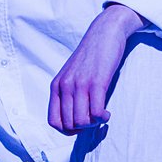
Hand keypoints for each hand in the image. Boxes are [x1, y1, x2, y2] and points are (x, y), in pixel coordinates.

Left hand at [49, 3, 143, 133]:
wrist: (105, 32)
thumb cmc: (91, 56)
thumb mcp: (72, 75)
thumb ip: (69, 93)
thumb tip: (75, 120)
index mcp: (57, 85)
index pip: (53, 121)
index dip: (67, 130)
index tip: (81, 125)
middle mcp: (65, 86)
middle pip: (69, 124)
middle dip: (84, 128)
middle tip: (94, 119)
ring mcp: (80, 84)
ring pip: (82, 121)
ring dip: (94, 124)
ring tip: (101, 115)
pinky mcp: (97, 82)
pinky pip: (96, 113)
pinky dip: (102, 118)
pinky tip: (107, 112)